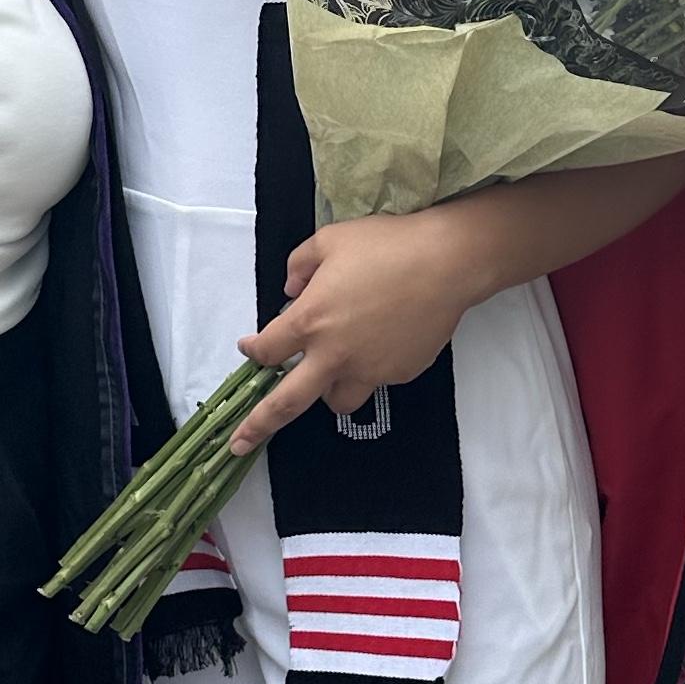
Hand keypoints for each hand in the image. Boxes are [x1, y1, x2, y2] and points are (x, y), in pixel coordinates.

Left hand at [232, 211, 476, 453]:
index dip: (253, 351)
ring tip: (331, 371)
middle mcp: (334, 354)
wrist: (444, 264)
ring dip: (326, 391)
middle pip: (287, 403)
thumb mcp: (329, 240)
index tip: (249, 350)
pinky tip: (380, 341)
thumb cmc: (384, 245)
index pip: (268, 350)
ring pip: (337, 401)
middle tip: (239, 443)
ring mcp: (368, 370)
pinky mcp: (399, 374)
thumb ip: (300, 265)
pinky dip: (368, 370)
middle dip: (258, 425)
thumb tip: (291, 290)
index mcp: (310, 321)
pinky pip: (374, 381)